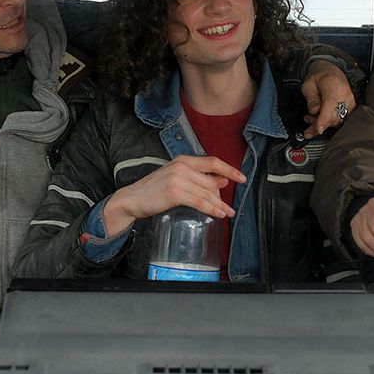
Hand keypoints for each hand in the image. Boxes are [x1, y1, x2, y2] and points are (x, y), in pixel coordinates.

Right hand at [103, 155, 245, 234]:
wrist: (131, 199)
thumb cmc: (154, 190)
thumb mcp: (177, 178)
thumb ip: (198, 178)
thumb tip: (223, 180)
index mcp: (183, 160)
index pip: (212, 161)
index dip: (230, 170)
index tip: (242, 178)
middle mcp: (181, 166)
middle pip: (211, 181)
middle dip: (221, 196)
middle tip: (228, 207)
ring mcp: (177, 178)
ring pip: (207, 193)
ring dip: (220, 205)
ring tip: (227, 213)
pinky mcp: (174, 192)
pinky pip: (199, 201)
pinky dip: (211, 209)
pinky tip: (218, 214)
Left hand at [301, 60, 355, 136]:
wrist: (330, 71)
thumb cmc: (319, 77)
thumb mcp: (308, 85)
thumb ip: (312, 100)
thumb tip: (315, 112)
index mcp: (335, 87)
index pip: (330, 108)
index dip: (324, 120)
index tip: (318, 129)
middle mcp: (345, 95)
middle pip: (334, 117)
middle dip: (319, 124)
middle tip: (307, 124)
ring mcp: (350, 102)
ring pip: (338, 121)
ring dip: (323, 124)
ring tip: (310, 118)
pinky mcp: (351, 107)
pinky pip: (341, 119)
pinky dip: (330, 123)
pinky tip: (320, 121)